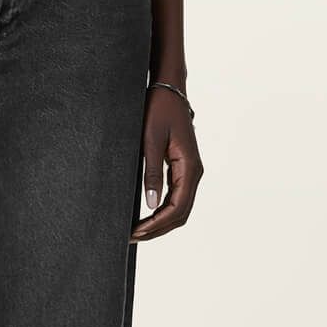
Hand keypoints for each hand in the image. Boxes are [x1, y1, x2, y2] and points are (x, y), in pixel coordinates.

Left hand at [130, 88, 201, 240]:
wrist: (167, 90)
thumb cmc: (158, 110)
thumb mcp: (150, 141)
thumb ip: (151, 173)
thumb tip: (152, 204)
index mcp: (189, 167)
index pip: (177, 207)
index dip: (157, 224)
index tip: (136, 232)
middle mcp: (194, 172)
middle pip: (180, 213)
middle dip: (158, 229)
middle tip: (132, 236)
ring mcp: (189, 171)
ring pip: (179, 208)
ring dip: (161, 222)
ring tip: (137, 231)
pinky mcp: (181, 168)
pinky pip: (176, 197)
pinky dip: (163, 210)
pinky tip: (147, 215)